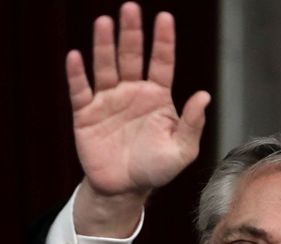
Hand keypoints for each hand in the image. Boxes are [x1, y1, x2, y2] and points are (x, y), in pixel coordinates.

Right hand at [67, 2, 210, 234]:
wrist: (125, 189)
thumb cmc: (156, 169)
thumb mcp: (182, 151)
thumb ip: (192, 124)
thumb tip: (204, 95)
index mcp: (157, 97)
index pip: (162, 62)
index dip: (163, 41)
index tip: (164, 17)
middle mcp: (132, 92)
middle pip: (131, 56)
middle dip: (131, 33)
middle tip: (130, 8)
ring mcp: (108, 101)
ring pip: (105, 66)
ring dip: (104, 45)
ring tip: (104, 22)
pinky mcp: (86, 114)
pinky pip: (80, 90)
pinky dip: (77, 74)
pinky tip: (76, 57)